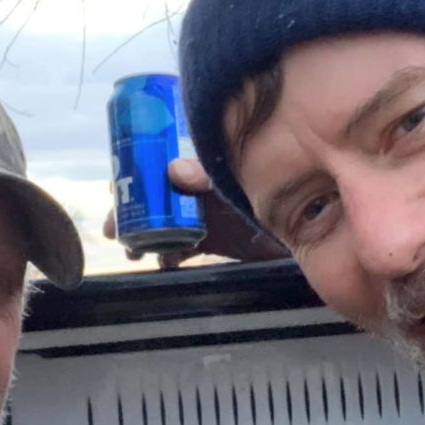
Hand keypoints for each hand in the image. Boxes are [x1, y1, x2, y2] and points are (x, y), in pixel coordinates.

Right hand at [103, 158, 289, 267]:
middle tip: (115, 230)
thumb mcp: (236, 176)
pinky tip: (166, 262)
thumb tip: (173, 170)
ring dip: (145, 237)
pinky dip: (170, 255)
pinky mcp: (214, 240)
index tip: (115, 188)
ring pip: (163, 225)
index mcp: (199, 165)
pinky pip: (183, 248)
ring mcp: (203, 214)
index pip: (157, 162)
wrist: (309, 222)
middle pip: (153, 198)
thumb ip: (208, 173)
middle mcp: (197, 188)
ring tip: (135, 251)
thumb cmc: (274, 185)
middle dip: (130, 212)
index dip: (133, 174)